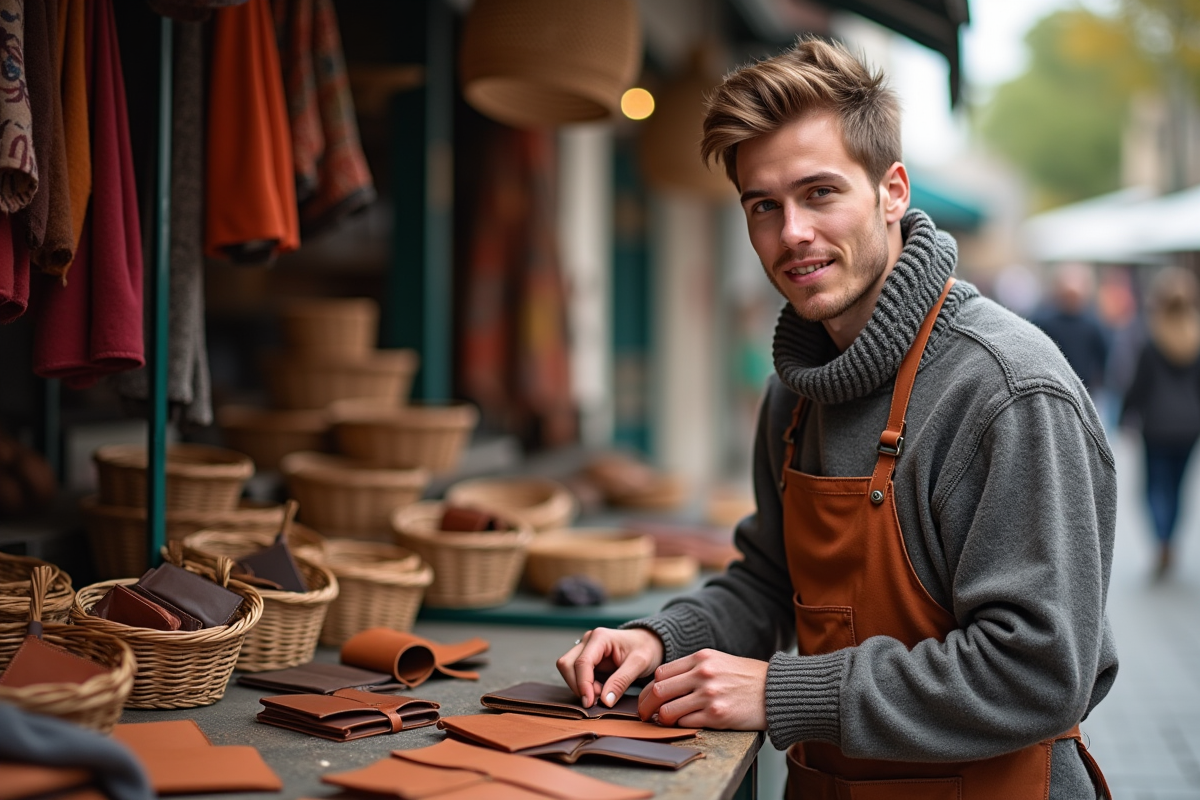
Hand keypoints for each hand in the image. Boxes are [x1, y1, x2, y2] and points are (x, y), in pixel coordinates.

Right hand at [556, 627, 664, 709]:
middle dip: (578, 685)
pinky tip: (600, 689)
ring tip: (601, 692)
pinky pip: (575, 675)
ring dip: (580, 686)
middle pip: (567, 665)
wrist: (649, 643)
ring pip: (567, 670)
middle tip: (598, 698)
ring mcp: (584, 649)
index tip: (590, 703)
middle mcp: (588, 641)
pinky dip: (584, 686)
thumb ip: (621, 681)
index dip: (583, 684)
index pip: (582, 662)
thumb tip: (604, 701)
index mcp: (600, 637)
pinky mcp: (586, 659)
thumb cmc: (646, 649)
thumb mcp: (639, 664)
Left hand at [637, 649, 767, 729]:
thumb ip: (694, 668)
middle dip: (646, 706)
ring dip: (661, 719)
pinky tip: (683, 725)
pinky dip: (680, 726)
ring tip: (662, 722)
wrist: (776, 691)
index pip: (661, 673)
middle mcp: (702, 674)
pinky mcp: (717, 716)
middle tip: (644, 714)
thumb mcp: (719, 661)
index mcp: (701, 658)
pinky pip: (685, 723)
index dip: (650, 688)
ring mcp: (709, 695)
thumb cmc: (748, 678)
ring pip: (667, 711)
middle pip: (658, 691)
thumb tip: (665, 683)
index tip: (649, 697)